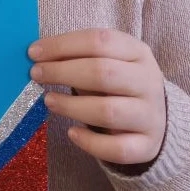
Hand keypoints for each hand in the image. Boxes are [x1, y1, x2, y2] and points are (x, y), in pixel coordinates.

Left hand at [29, 29, 166, 166]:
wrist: (155, 118)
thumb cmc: (118, 84)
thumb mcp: (106, 62)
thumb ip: (78, 58)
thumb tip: (38, 56)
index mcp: (137, 52)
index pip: (100, 41)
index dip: (63, 45)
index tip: (34, 53)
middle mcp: (148, 82)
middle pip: (103, 73)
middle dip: (63, 72)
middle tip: (36, 75)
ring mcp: (151, 116)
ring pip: (108, 111)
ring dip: (71, 106)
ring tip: (48, 101)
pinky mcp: (147, 146)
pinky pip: (118, 148)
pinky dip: (90, 143)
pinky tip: (72, 133)